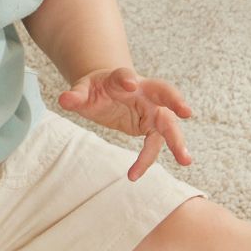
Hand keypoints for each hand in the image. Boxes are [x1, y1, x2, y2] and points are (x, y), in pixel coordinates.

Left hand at [58, 66, 192, 180]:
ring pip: (168, 124)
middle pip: (165, 93)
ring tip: (186, 161)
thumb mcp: (83, 90)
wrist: (110, 92)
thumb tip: (64, 100)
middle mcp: (145, 92)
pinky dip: (145, 160)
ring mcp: (152, 109)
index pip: (126, 75)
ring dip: (178, 142)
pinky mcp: (152, 126)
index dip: (127, 78)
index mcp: (125, 78)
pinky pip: (153, 144)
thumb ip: (76, 95)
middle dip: (176, 101)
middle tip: (186, 112)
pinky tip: (133, 175)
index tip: (130, 84)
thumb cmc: (97, 89)